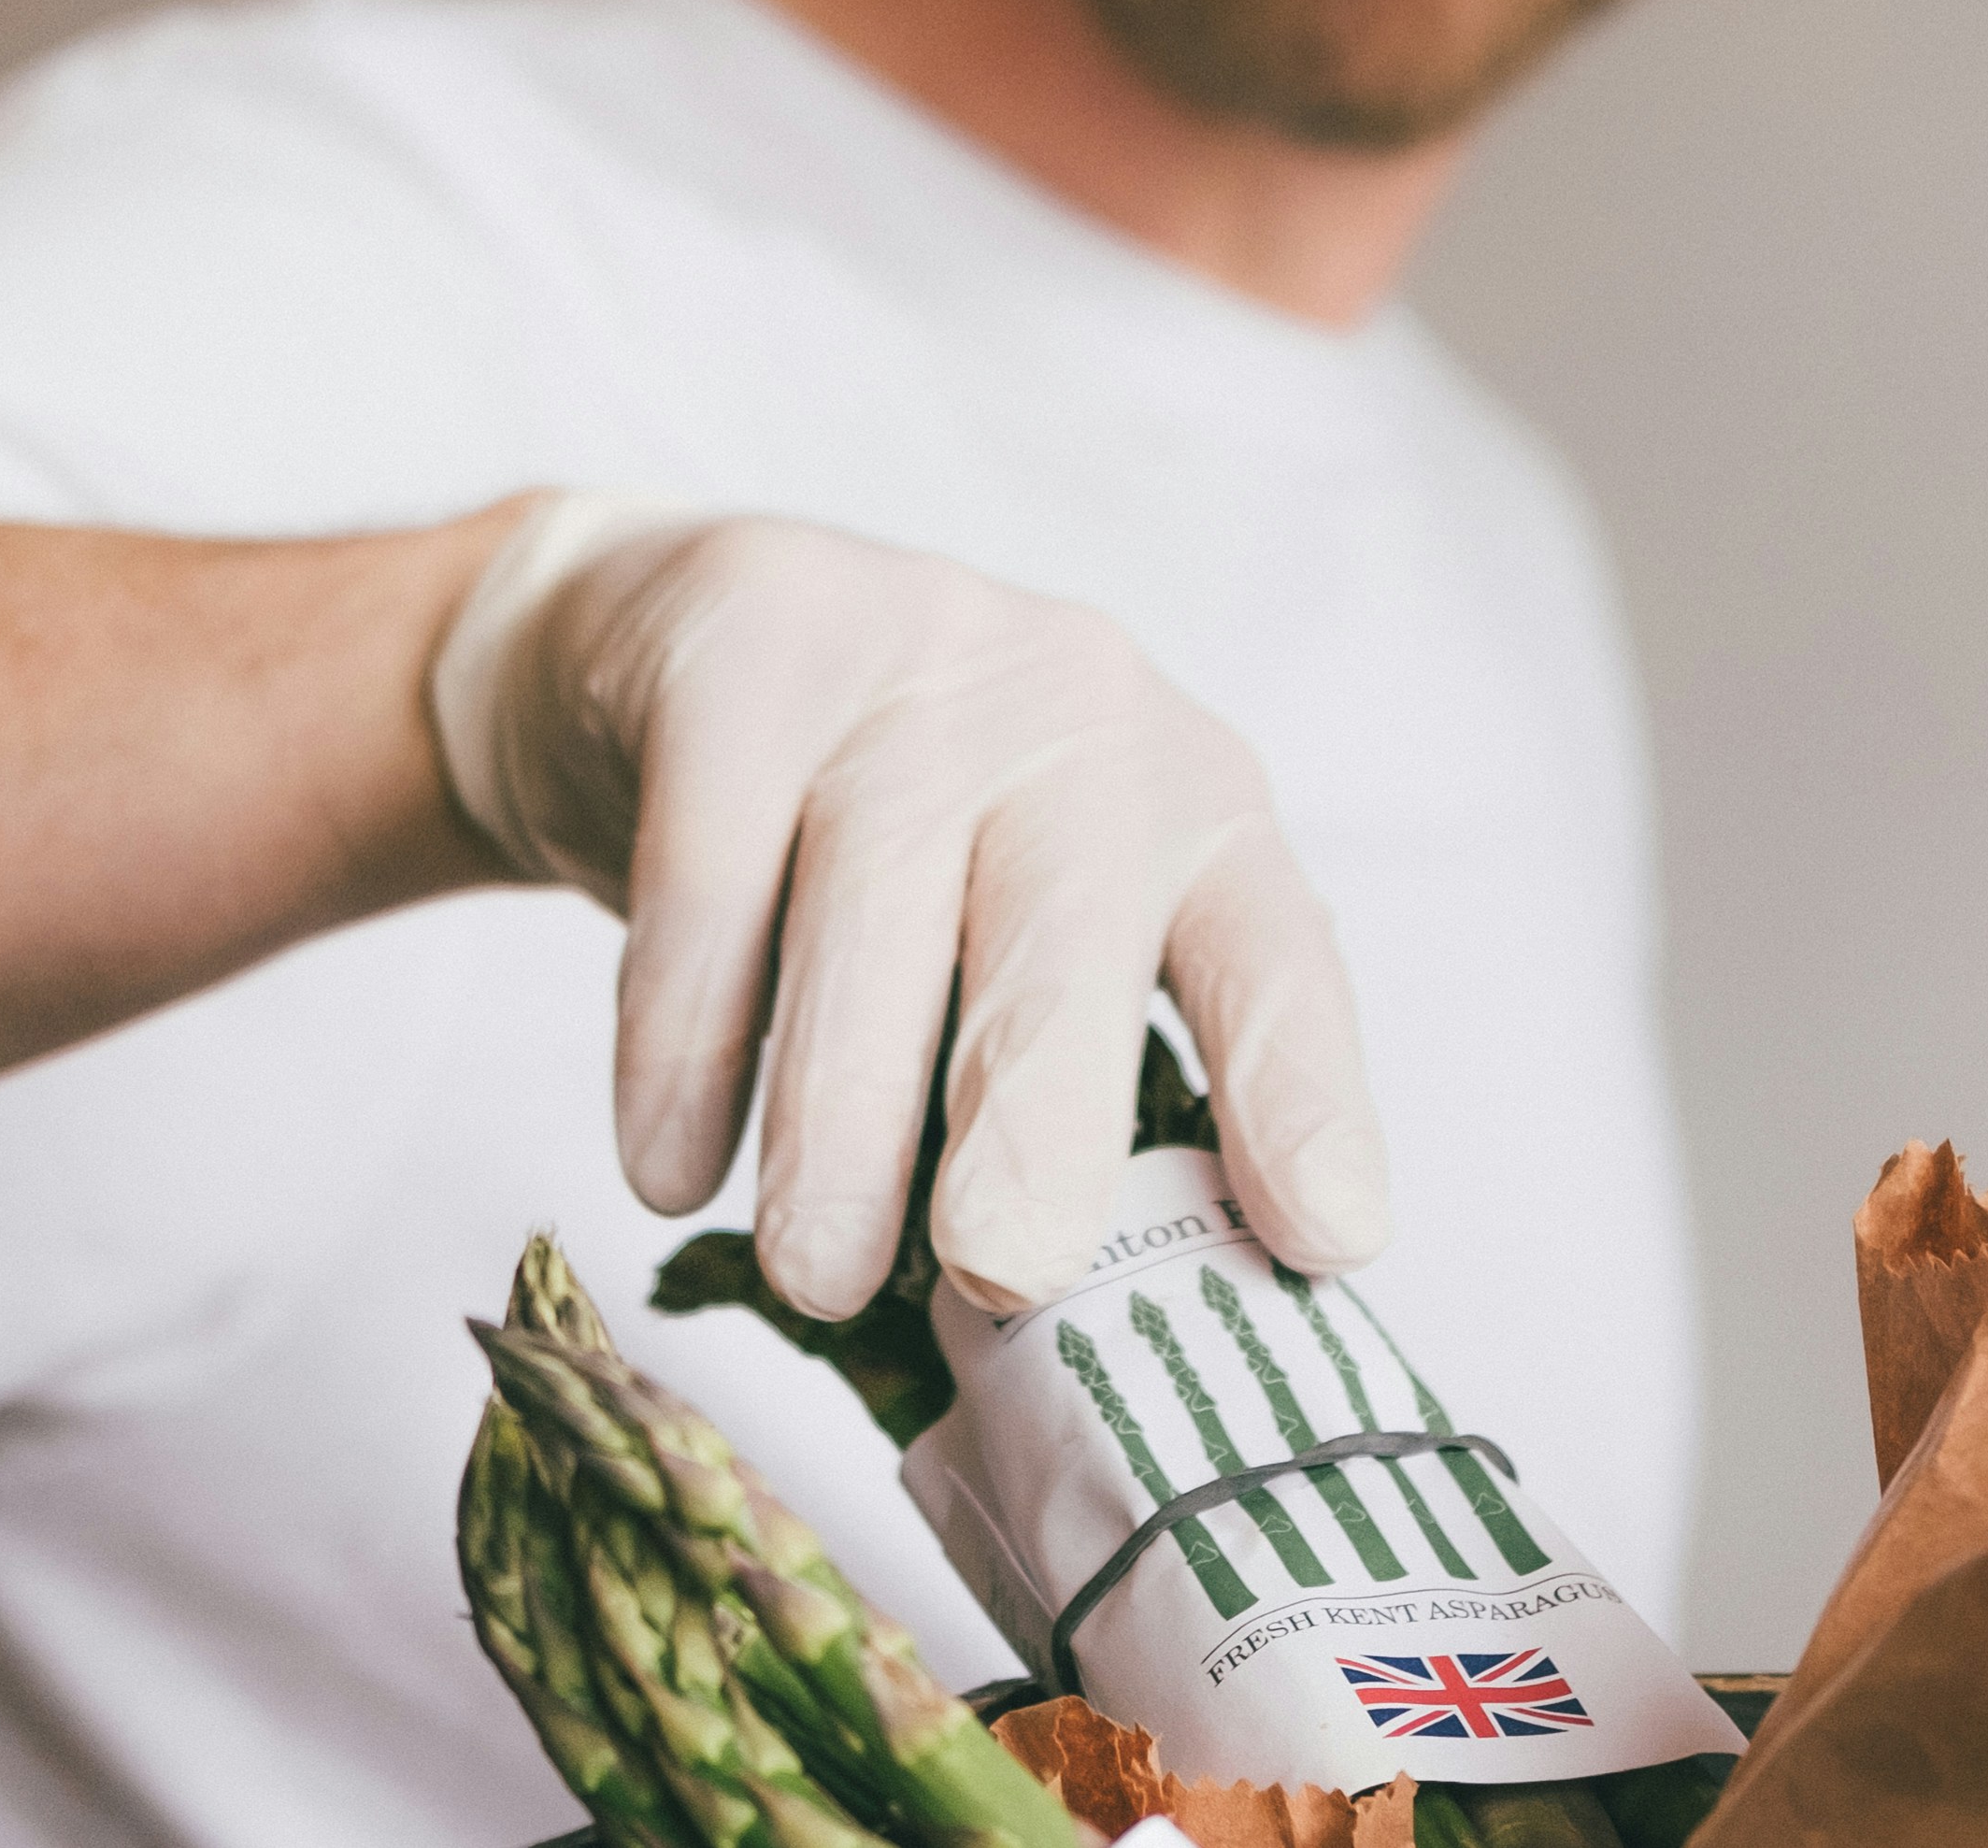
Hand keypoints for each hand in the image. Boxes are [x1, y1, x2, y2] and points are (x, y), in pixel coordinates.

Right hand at [426, 495, 1387, 1321]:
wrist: (660, 647)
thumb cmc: (871, 860)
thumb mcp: (1006, 936)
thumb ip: (1058, 1087)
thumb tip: (1070, 1347)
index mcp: (1186, 800)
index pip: (1275, 955)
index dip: (1303, 1094)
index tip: (1327, 1242)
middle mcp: (1074, 707)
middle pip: (1066, 934)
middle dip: (1041, 1118)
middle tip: (1007, 1274)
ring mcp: (910, 654)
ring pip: (872, 909)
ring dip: (840, 1119)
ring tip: (813, 1273)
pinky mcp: (747, 640)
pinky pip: (709, 874)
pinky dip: (683, 1045)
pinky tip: (670, 1170)